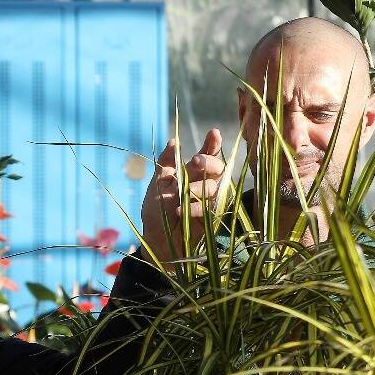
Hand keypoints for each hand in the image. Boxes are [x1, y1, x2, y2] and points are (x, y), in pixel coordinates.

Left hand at [139, 128, 226, 263]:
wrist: (156, 241)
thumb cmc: (156, 212)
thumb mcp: (158, 185)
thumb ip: (166, 163)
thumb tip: (173, 141)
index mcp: (191, 173)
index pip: (207, 155)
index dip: (212, 144)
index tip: (213, 133)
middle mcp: (203, 184)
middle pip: (218, 167)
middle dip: (209, 162)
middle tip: (196, 162)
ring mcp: (210, 201)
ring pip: (215, 186)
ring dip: (199, 186)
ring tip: (183, 194)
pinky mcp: (213, 218)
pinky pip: (211, 207)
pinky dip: (196, 207)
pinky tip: (183, 210)